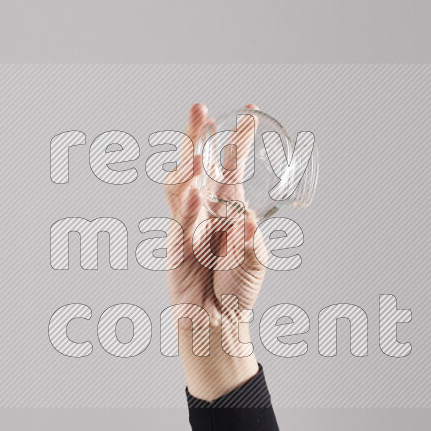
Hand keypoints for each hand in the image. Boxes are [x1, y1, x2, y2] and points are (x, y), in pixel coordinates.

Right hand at [164, 103, 267, 400]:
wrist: (218, 319)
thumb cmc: (237, 286)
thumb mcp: (255, 258)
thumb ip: (249, 238)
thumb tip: (244, 219)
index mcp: (228, 206)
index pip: (231, 164)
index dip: (237, 138)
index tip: (248, 111)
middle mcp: (206, 209)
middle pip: (198, 165)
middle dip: (197, 137)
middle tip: (199, 110)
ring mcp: (187, 224)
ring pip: (181, 187)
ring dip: (187, 168)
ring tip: (196, 153)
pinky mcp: (175, 244)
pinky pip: (180, 223)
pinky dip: (188, 212)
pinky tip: (195, 200)